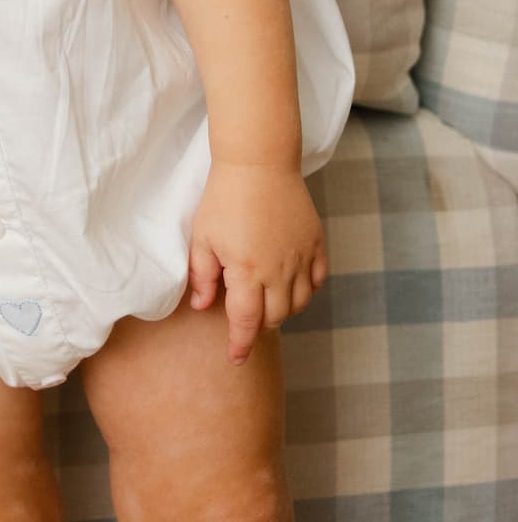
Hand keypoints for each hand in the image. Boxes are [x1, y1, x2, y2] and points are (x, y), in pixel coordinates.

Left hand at [188, 160, 327, 364]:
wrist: (258, 162)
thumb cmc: (224, 198)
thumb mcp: (203, 237)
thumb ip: (203, 276)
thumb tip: (203, 306)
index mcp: (247, 272)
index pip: (246, 323)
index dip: (240, 344)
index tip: (235, 358)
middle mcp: (280, 271)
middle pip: (274, 318)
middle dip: (258, 323)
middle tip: (244, 312)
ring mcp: (302, 258)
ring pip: (299, 303)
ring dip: (282, 308)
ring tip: (266, 297)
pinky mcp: (316, 243)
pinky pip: (318, 280)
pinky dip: (306, 289)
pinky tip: (291, 282)